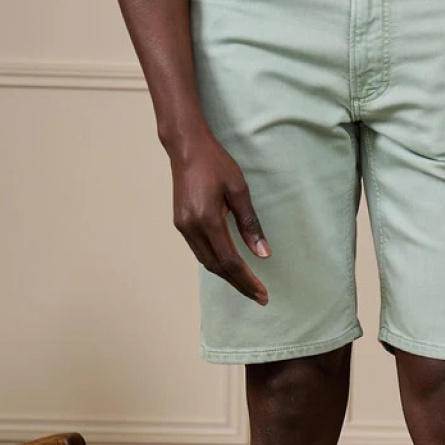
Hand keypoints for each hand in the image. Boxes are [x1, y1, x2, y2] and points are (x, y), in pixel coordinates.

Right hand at [170, 131, 269, 304]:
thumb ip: (250, 224)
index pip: (230, 261)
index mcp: (208, 219)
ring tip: (248, 287)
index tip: (263, 293)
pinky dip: (216, 264)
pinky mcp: (181, 224)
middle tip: (260, 297)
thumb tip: (263, 254)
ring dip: (228, 277)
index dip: (247, 280)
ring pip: (207, 262)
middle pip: (218, 267)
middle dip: (240, 284)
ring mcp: (183, 227)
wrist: (186, 147)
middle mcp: (192, 228)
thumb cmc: (215, 163)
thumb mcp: (239, 190)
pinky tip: (229, 268)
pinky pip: (200, 252)